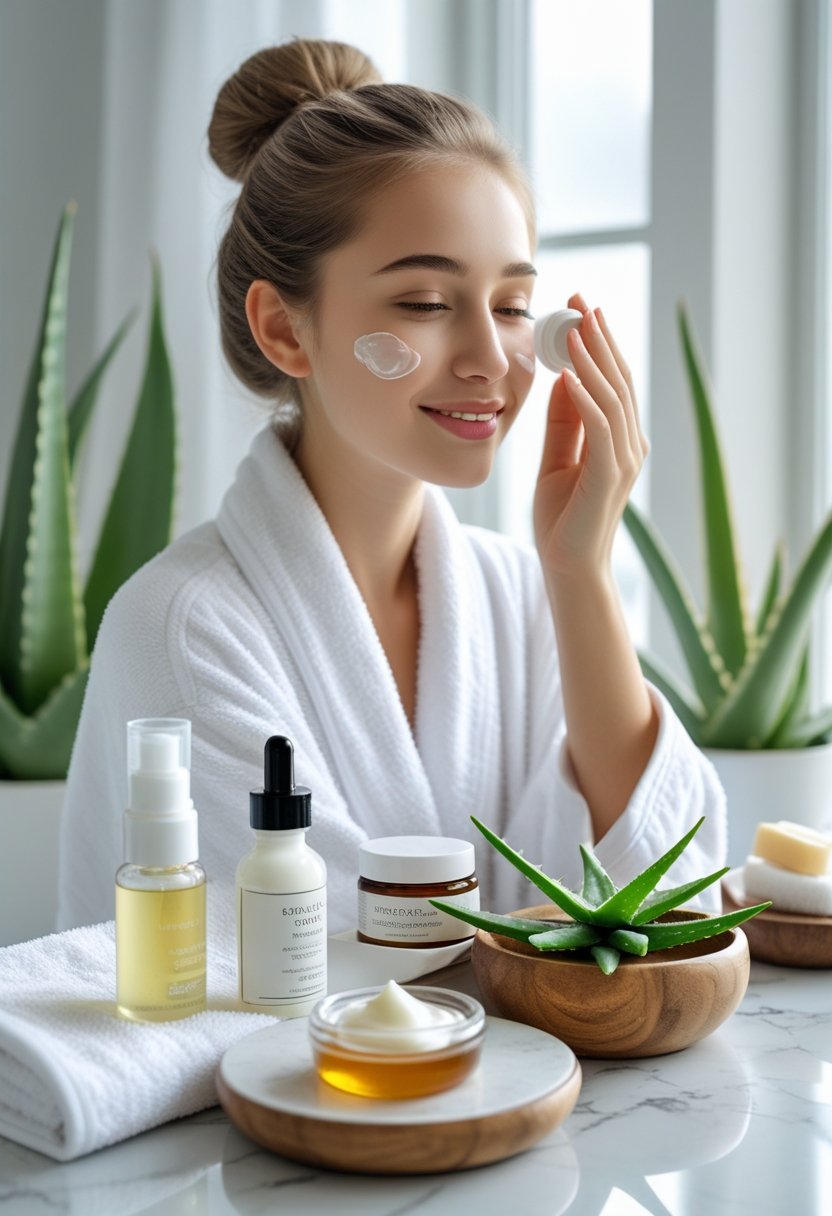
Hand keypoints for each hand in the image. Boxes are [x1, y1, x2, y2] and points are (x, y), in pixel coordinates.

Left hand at [532, 293, 648, 581]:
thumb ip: (563, 422)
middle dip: (599, 337)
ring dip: (593, 359)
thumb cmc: (561, 520)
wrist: (567, 568)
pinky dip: (586, 397)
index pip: (613, 380)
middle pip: (619, 379)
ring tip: (573, 326)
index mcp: (619, 439)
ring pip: (612, 397)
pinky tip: (570, 374)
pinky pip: (600, 427)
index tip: (579, 309)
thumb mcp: (557, 460)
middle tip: (580, 300)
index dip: (598, 343)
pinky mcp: (609, 476)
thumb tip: (563, 378)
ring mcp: (623, 460)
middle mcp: (629, 445)